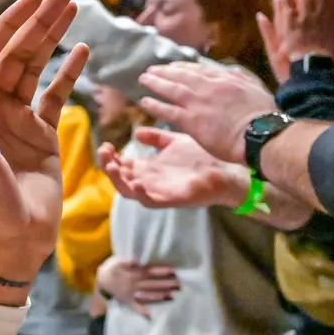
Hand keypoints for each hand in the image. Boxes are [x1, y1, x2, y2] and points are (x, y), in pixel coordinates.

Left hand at [0, 0, 89, 302]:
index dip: (10, 23)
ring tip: (73, 6)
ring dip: (53, 36)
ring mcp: (19, 120)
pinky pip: (56, 95)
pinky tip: (82, 49)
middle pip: (17, 53)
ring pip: (37, 68)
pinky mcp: (42, 135)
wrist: (12, 241)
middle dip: (38, 20)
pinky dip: (69, 72)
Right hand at [95, 257, 180, 317]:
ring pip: (147, 294)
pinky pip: (136, 306)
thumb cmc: (113, 267)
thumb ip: (126, 260)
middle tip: (179, 285)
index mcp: (132, 272)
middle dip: (165, 284)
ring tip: (172, 295)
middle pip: (151, 283)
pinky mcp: (129, 301)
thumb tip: (135, 261)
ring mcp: (131, 293)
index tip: (173, 270)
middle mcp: (133, 283)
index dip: (160, 271)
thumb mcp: (117, 260)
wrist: (102, 281)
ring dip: (159, 295)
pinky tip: (150, 314)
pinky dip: (142, 311)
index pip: (149, 271)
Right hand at [97, 127, 249, 209]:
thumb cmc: (203, 157)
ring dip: (117, 180)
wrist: (228, 169)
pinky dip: (140, 193)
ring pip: (128, 191)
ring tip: (113, 166)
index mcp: (148, 168)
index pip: (121, 164)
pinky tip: (136, 182)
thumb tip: (137, 133)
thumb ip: (156, 139)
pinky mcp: (171, 199)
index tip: (106, 144)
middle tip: (105, 152)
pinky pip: (149, 201)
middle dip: (108, 166)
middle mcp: (149, 181)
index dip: (110, 156)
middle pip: (119, 178)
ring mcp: (158, 191)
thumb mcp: (174, 143)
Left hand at [137, 61, 278, 164]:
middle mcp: (209, 88)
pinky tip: (145, 102)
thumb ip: (244, 79)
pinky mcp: (191, 121)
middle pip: (182, 75)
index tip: (174, 66)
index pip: (200, 69)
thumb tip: (234, 71)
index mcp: (226, 80)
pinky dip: (155, 105)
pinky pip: (168, 110)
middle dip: (165, 71)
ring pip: (171, 89)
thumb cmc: (264, 116)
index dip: (184, 67)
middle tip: (151, 69)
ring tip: (143, 79)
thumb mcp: (258, 90)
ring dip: (155, 83)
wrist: (260, 134)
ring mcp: (199, 103)